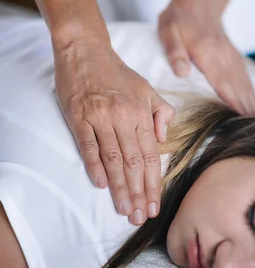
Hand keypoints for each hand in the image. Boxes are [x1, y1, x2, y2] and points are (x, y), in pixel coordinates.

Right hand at [54, 35, 174, 224]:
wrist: (86, 51)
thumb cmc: (118, 74)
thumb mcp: (147, 88)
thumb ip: (161, 113)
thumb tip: (164, 139)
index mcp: (140, 112)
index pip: (150, 155)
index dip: (153, 183)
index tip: (154, 205)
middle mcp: (122, 116)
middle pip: (133, 162)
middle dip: (138, 192)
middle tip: (140, 216)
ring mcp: (99, 117)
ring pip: (113, 158)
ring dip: (119, 187)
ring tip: (124, 210)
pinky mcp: (78, 117)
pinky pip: (88, 146)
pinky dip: (95, 166)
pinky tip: (101, 185)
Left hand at [158, 0, 254, 114]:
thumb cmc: (179, 17)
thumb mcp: (168, 29)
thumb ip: (174, 51)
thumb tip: (182, 74)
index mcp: (208, 55)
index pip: (223, 86)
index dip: (232, 106)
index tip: (241, 125)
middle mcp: (225, 59)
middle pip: (238, 91)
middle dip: (247, 114)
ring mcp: (232, 59)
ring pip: (245, 87)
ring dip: (252, 107)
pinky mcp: (234, 59)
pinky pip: (245, 81)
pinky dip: (252, 96)